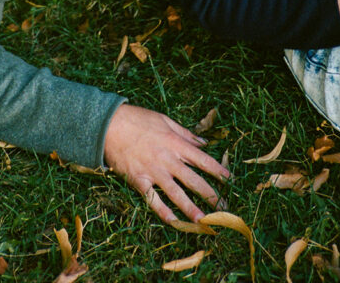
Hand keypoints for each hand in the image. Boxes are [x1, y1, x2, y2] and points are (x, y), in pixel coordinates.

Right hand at [103, 103, 229, 223]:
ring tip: (205, 221)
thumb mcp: (165, 120)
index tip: (229, 180)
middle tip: (224, 208)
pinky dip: (163, 211)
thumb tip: (203, 142)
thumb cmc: (138, 119)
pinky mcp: (139, 180)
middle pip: (193, 180)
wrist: (110, 125)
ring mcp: (153, 171)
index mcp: (175, 143)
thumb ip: (185, 133)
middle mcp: (167, 159)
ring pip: (176, 194)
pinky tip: (174, 221)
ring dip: (192, 209)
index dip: (217, 170)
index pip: (202, 159)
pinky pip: (153, 199)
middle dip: (210, 194)